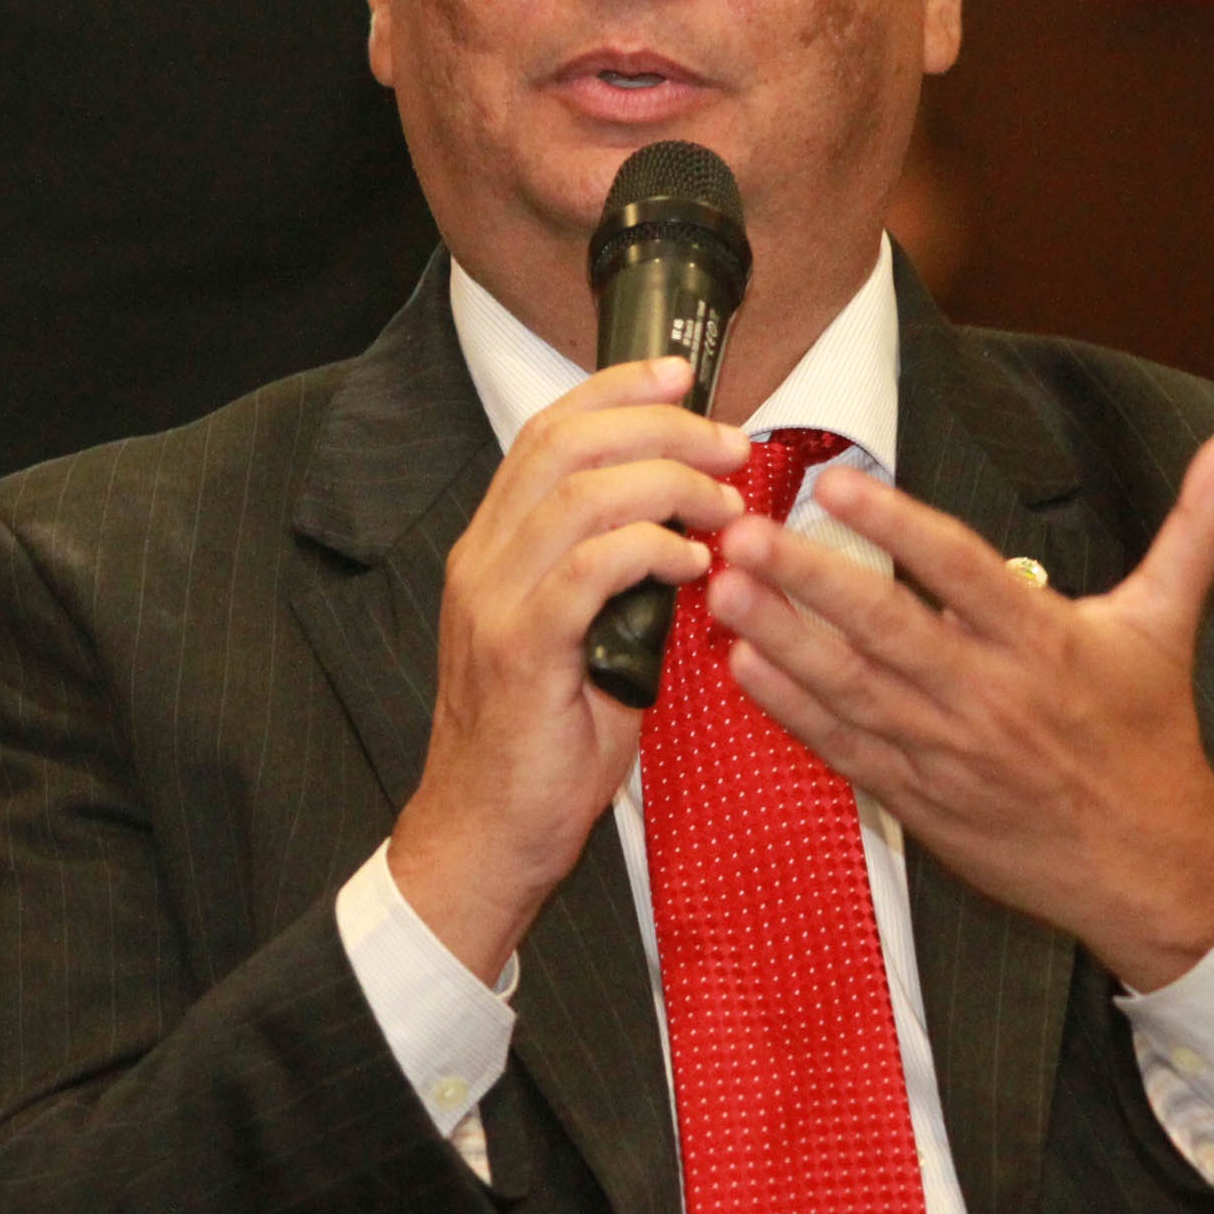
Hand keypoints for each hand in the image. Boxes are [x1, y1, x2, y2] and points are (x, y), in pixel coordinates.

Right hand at [389, 358, 749, 979]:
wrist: (487, 835)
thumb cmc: (543, 747)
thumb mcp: (584, 640)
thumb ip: (618, 580)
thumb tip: (693, 534)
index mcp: (494, 548)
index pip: (546, 431)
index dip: (616, 390)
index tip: (683, 377)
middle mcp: (482, 560)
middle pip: (565, 443)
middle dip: (661, 426)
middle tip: (731, 444)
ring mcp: (493, 602)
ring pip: (580, 494)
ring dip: (670, 484)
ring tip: (724, 505)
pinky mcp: (520, 652)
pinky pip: (590, 570)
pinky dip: (651, 551)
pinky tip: (692, 565)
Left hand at [708, 420, 1213, 990]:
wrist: (1151, 869)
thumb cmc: (1152, 738)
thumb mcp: (1170, 622)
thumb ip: (1199, 523)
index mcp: (1046, 642)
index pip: (962, 571)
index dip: (898, 528)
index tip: (837, 486)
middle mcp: (991, 695)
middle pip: (887, 629)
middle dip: (809, 580)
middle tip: (743, 533)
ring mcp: (950, 752)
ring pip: (853, 689)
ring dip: (783, 638)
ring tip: (724, 590)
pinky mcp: (921, 798)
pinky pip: (847, 748)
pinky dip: (795, 710)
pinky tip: (746, 666)